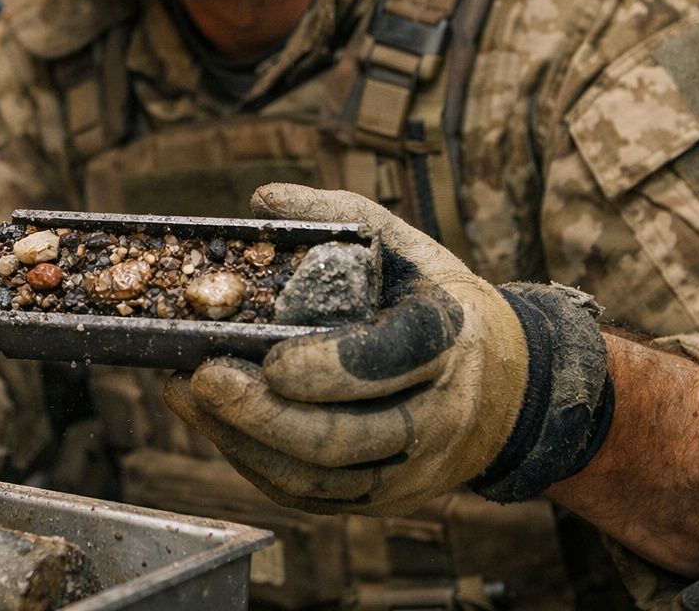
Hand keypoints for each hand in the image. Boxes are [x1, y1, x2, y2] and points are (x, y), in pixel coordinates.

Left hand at [164, 183, 612, 515]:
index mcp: (447, 340)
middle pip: (345, 436)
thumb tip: (263, 199)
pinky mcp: (386, 499)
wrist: (507, 391)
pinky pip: (313, 497)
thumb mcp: (410, 250)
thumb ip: (341, 216)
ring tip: (190, 397)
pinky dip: (255, 464)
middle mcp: (438, 415)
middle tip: (204, 378)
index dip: (327, 367)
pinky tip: (214, 426)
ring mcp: (413, 469)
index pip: (389, 361)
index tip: (269, 356)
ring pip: (322, 478)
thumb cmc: (440, 305)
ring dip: (246, 442)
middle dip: (264, 413)